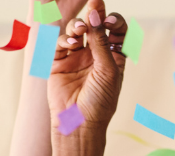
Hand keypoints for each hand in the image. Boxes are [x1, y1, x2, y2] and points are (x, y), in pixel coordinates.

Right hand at [49, 0, 125, 129]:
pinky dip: (65, 39)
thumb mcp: (107, 69)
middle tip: (94, 5)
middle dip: (95, 13)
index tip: (110, 21)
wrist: (79, 125)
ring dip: (79, 25)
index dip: (113, 20)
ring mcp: (75, 59)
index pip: (115, 29)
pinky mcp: (58, 64)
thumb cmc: (99, 102)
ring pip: (77, 30)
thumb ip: (101, 40)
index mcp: (113, 56)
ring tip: (81, 30)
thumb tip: (96, 13)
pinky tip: (71, 43)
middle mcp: (94, 55)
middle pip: (95, 25)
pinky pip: (60, 44)